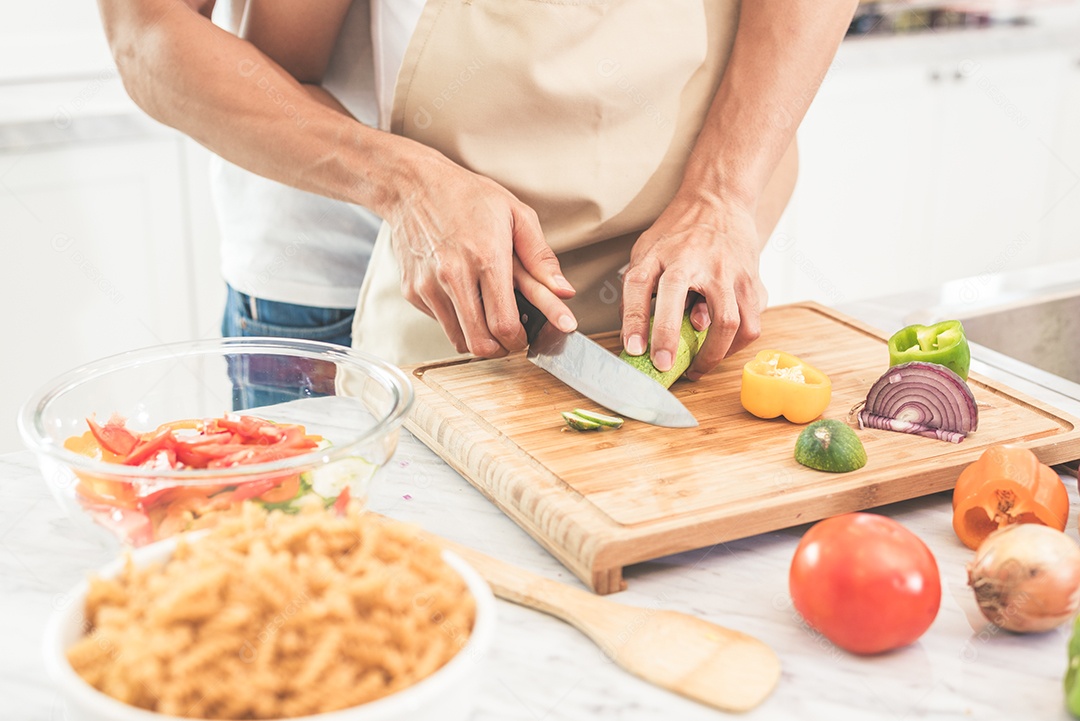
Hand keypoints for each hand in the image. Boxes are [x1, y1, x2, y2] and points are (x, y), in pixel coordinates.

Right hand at [384, 143, 576, 356]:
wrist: (413, 186)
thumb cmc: (467, 196)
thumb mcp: (516, 215)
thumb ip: (542, 259)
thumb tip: (565, 292)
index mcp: (486, 258)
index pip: (504, 324)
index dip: (518, 341)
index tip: (524, 337)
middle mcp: (453, 276)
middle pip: (480, 343)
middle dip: (500, 349)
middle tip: (508, 338)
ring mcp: (429, 286)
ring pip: (458, 340)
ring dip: (478, 338)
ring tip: (488, 318)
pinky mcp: (413, 291)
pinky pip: (441, 323)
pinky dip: (456, 320)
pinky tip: (463, 297)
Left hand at [621, 191, 766, 380]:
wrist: (720, 200)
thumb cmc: (678, 232)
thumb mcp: (647, 249)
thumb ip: (637, 288)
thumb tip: (631, 333)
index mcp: (661, 254)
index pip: (638, 287)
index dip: (634, 321)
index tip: (633, 350)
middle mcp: (694, 261)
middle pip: (682, 300)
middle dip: (670, 338)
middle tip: (665, 366)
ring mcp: (728, 271)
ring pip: (731, 322)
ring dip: (714, 353)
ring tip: (699, 366)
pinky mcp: (752, 280)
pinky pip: (752, 321)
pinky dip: (738, 342)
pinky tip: (724, 345)